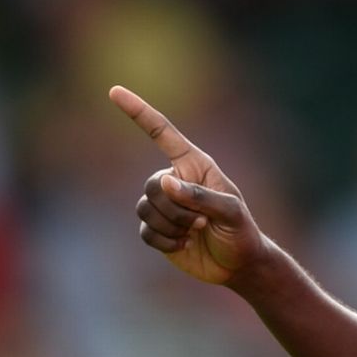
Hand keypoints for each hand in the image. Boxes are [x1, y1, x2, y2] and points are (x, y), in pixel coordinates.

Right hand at [110, 85, 267, 286]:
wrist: (238, 265)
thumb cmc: (241, 232)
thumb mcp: (231, 212)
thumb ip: (200, 196)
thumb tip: (165, 183)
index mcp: (194, 165)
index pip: (162, 133)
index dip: (139, 112)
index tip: (115, 91)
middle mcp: (175, 180)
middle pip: (152, 186)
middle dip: (177, 209)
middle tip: (204, 222)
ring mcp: (164, 206)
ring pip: (145, 209)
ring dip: (172, 226)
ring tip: (197, 232)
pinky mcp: (157, 229)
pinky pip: (145, 231)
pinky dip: (165, 242)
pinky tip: (186, 245)